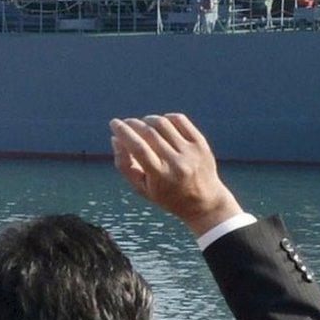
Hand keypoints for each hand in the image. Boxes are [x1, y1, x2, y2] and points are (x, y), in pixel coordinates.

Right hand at [110, 114, 243, 235]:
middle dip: (133, 124)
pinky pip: (180, 120)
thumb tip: (115, 138)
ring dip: (148, 120)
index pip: (138, 147)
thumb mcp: (141, 188)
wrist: (205, 202)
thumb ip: (124, 165)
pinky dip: (166, 118)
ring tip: (143, 125)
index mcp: (160, 176)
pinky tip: (161, 124)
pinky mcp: (201, 144)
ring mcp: (190, 152)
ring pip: (163, 123)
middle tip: (126, 123)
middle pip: (149, 133)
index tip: (114, 123)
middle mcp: (177, 162)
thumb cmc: (167, 195)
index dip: (123, 132)